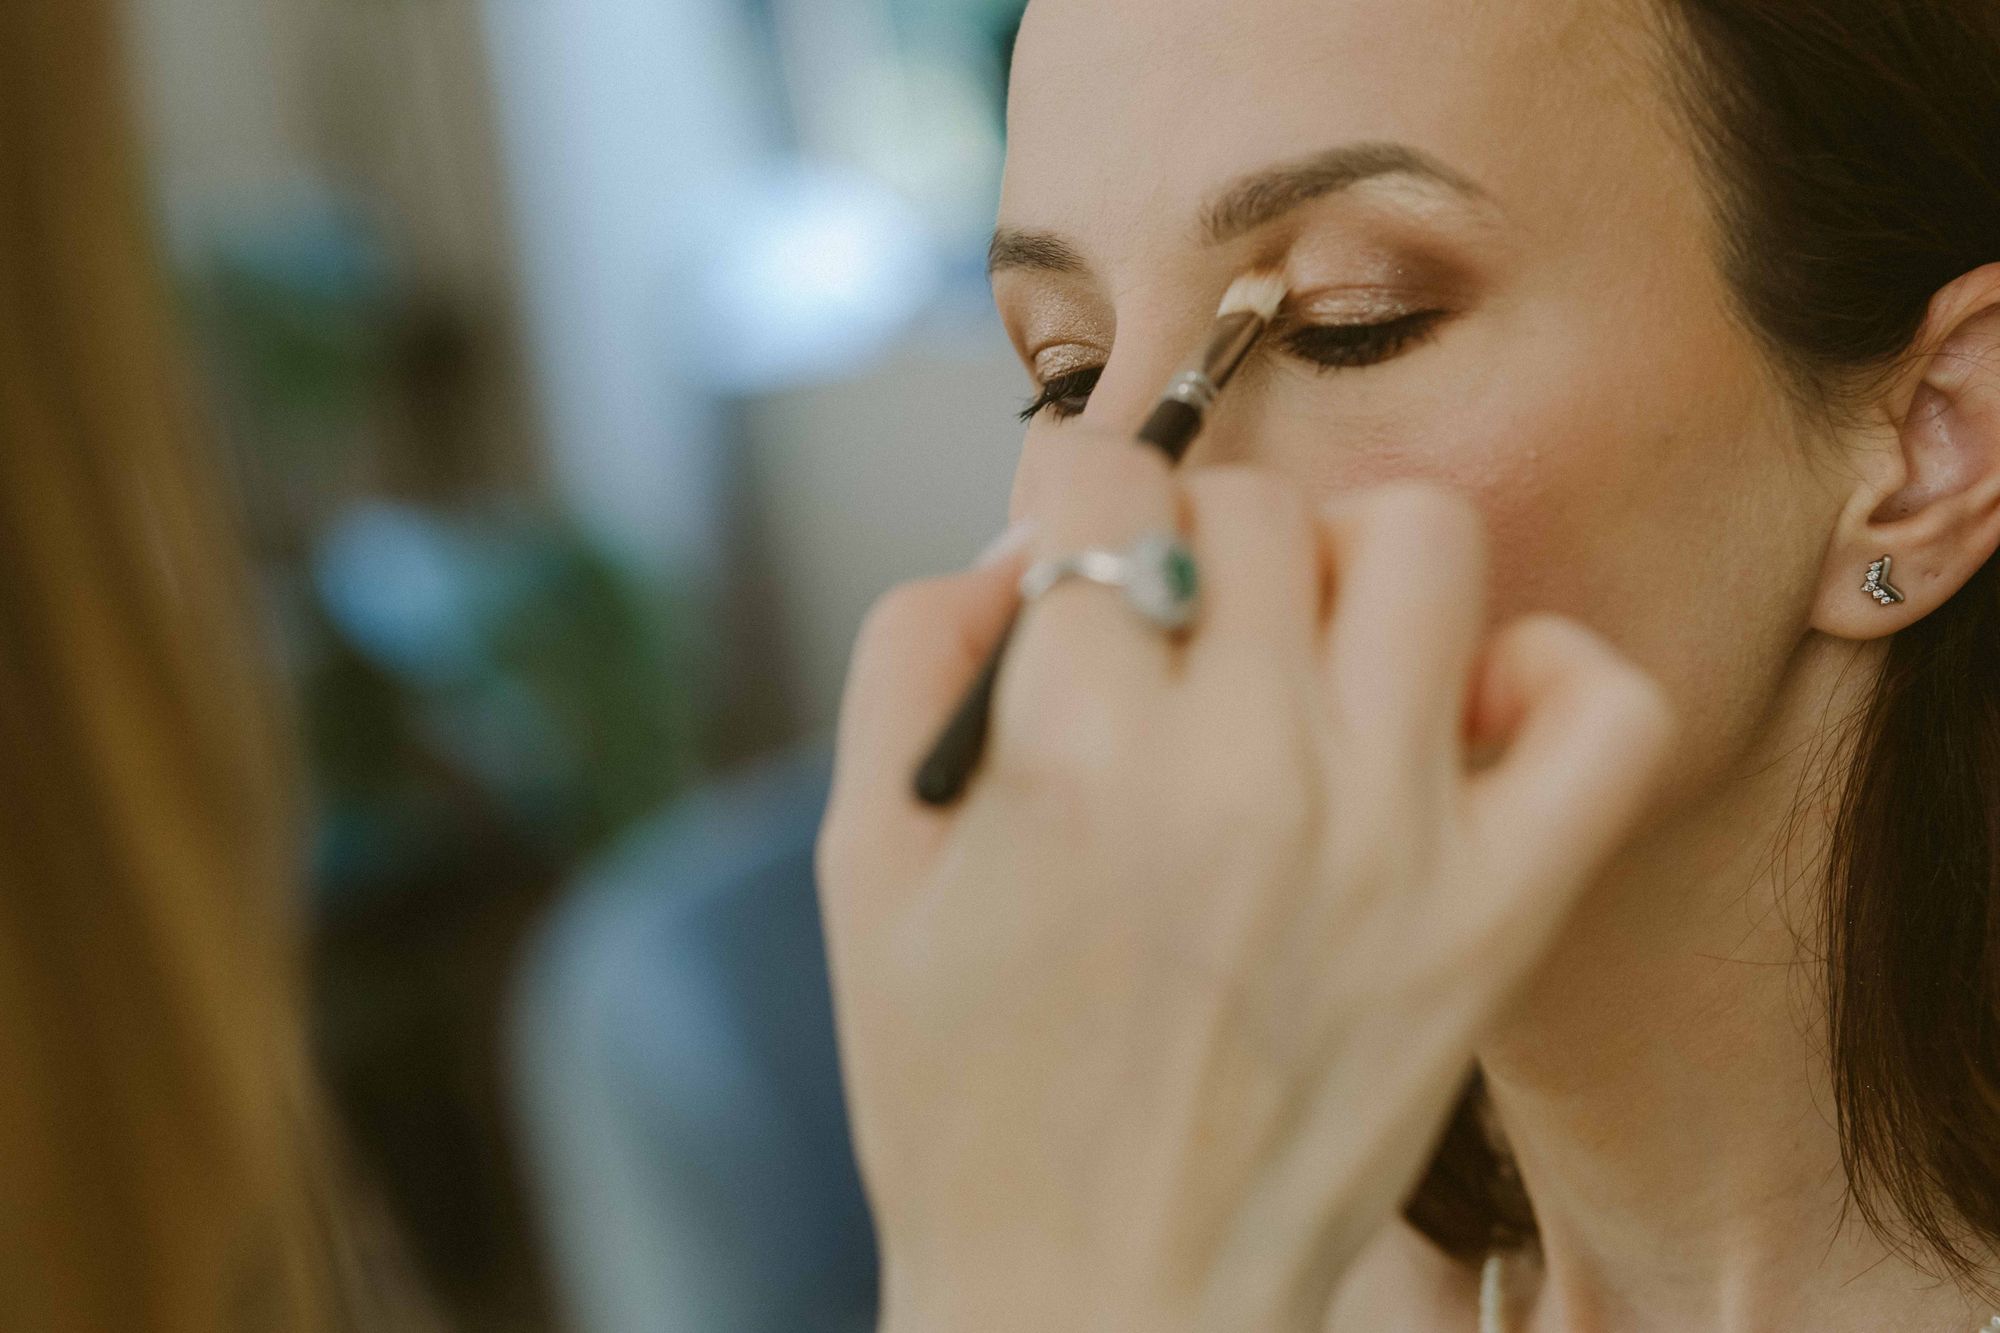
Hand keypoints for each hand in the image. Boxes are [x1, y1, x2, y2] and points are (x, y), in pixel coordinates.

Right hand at [815, 433, 1676, 1332]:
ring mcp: (1395, 840)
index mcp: (1077, 755)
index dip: (1066, 494)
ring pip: (1425, 542)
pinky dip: (1538, 676)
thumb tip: (1016, 551)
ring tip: (1298, 656)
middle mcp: (1251, 774)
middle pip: (1253, 503)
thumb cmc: (966, 1102)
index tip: (1071, 546)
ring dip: (1346, 566)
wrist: (1098, 1300)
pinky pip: (1599, 707)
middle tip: (1164, 634)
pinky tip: (1441, 726)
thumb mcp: (861, 872)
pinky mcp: (1496, 915)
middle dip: (1185, 539)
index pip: (1099, 483)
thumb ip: (911, 658)